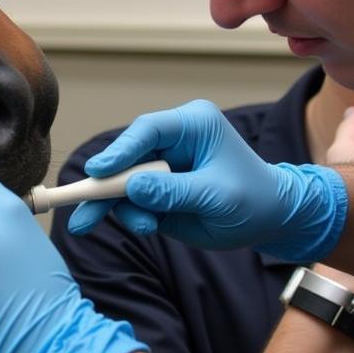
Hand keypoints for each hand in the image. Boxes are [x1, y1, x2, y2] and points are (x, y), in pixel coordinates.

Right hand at [69, 99, 347, 261]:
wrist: (272, 219)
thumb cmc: (255, 199)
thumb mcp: (218, 196)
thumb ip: (174, 192)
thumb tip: (132, 188)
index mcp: (192, 125)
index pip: (148, 131)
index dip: (119, 151)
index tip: (98, 171)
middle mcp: (172, 139)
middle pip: (126, 156)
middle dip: (106, 185)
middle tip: (82, 207)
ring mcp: (161, 164)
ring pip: (122, 181)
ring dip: (122, 206)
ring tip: (144, 227)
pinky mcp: (156, 187)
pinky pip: (130, 199)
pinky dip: (129, 215)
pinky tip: (144, 227)